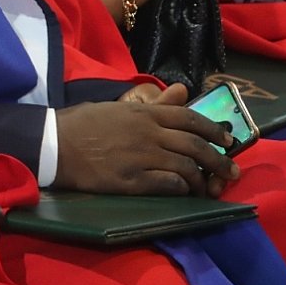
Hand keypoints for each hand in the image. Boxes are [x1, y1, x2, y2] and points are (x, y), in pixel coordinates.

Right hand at [54, 84, 238, 196]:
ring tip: (209, 189)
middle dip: (218, 160)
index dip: (213, 130)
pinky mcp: (131, 181)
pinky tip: (185, 193)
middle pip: (195, 145)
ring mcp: (141, 157)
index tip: (228, 140)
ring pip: (185, 168)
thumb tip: (181, 90)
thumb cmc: (84, 123)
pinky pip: (167, 185)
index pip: (189, 118)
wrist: (53, 143)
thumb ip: (154, 104)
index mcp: (145, 113)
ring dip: (202, 180)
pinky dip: (182, 189)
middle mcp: (148, 133)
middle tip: (232, 171)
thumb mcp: (120, 107)